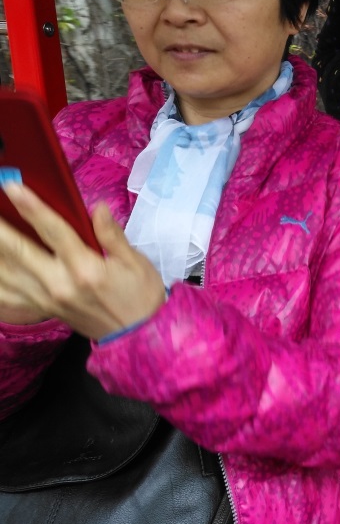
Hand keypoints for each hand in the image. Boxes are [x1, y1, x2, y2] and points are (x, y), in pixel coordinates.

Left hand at [0, 182, 165, 339]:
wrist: (139, 336)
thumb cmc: (141, 297)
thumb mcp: (135, 262)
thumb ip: (111, 234)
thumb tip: (97, 208)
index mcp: (86, 269)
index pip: (53, 230)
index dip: (31, 206)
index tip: (12, 187)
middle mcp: (60, 285)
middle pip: (18, 250)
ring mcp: (47, 300)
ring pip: (6, 273)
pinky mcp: (43, 310)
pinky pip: (7, 297)